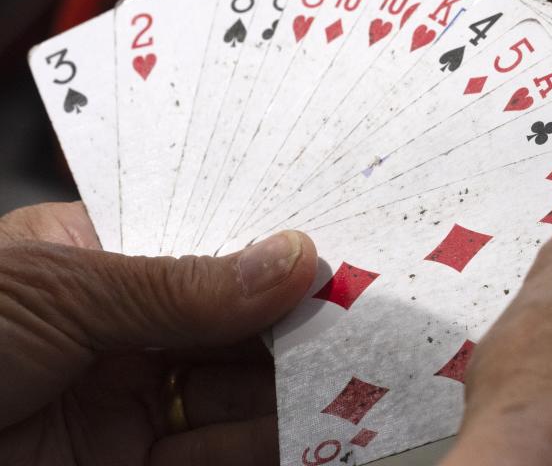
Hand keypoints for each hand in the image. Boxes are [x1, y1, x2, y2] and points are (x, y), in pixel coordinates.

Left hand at [0, 202, 317, 465]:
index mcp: (99, 256)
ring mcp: (129, 396)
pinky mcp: (130, 462)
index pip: (206, 241)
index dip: (270, 247)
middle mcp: (124, 324)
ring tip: (339, 370)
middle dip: (291, 318)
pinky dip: (261, 441)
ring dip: (287, 383)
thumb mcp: (63, 293)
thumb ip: (179, 287)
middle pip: (233, 318)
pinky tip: (301, 423)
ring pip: (235, 386)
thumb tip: (291, 258)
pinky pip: (213, 452)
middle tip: (353, 315)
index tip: (332, 250)